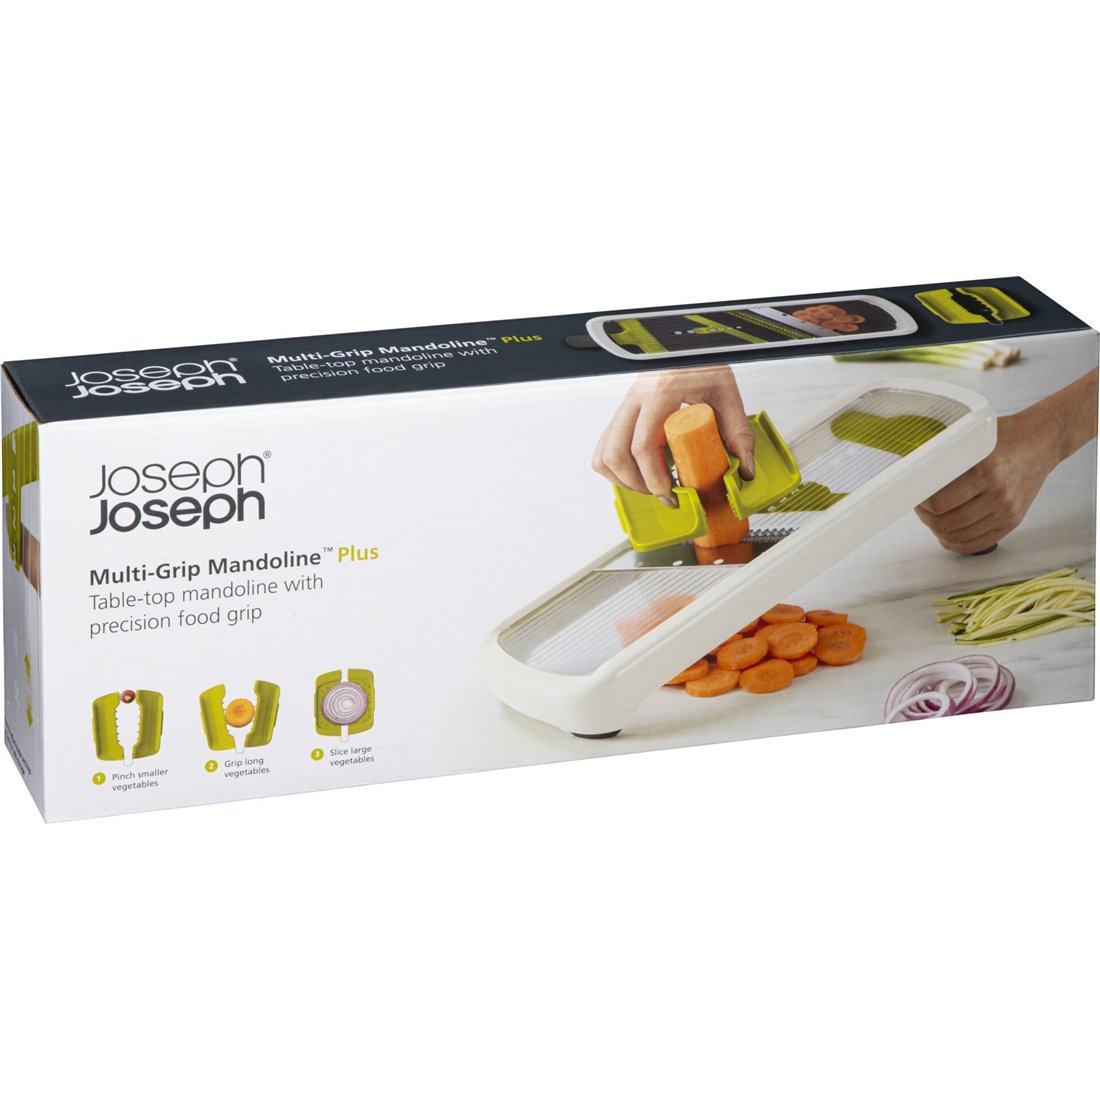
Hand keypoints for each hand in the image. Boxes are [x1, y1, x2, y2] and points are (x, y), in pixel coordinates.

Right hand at [591, 366, 754, 504]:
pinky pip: (604, 445)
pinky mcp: (623, 412)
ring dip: (622, 477)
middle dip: (637, 482)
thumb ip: (738, 432)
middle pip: (615, 453)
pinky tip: (637, 472)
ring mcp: (626, 404)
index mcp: (661, 392)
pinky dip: (615, 466)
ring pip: (604, 452)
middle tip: (661, 493)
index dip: (653, 476)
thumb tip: (743, 469)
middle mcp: (636, 398)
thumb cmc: (704, 362)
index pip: (643, 444)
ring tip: (648, 485)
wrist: (691, 345)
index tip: (670, 492)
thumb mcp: (726, 394)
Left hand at [915, 406, 1058, 553]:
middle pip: (945, 523)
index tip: (914, 495)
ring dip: (937, 530)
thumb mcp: (974, 438)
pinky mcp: (1013, 522)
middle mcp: (998, 494)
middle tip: (920, 507)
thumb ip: (948, 457)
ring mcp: (1007, 511)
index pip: (938, 502)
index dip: (920, 503)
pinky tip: (947, 531)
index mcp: (985, 471)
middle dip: (925, 517)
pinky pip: (976, 544)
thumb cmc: (1006, 437)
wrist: (1042, 442)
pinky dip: (955, 542)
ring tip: (933, 516)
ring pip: (957, 536)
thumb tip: (914, 475)